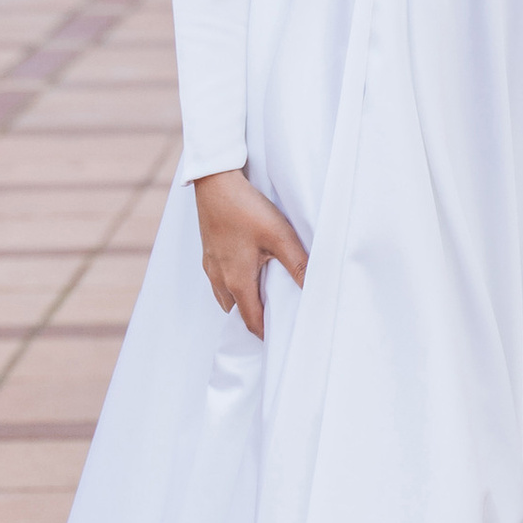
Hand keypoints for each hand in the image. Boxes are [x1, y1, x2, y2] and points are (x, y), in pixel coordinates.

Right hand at [192, 166, 308, 333]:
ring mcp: (211, 266)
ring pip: (226, 297)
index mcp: (237, 281)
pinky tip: (247, 273)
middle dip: (255, 319)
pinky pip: (219, 281)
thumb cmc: (246, 208)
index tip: (282, 339)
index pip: (252, 321)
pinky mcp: (208, 252)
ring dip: (243, 303)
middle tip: (276, 321)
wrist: (214, 183)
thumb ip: (298, 264)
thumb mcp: (279, 236)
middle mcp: (219, 279)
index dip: (267, 334)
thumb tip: (314, 288)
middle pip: (238, 311)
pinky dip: (232, 287)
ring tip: (264, 300)